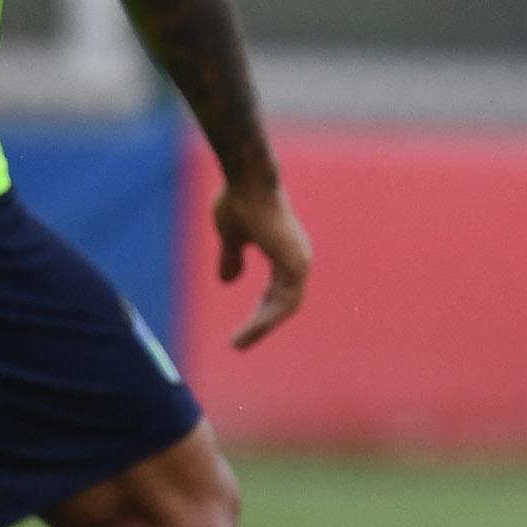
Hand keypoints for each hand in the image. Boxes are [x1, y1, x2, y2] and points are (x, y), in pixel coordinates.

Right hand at [213, 181, 310, 349]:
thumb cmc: (239, 202)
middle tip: (239, 344)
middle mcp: (297, 259)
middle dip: (261, 324)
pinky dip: (268, 318)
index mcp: (285, 253)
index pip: (277, 291)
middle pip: (283, 303)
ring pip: (285, 307)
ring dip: (262, 327)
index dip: (261, 311)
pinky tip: (251, 331)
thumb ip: (233, 257)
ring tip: (239, 344)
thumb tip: (227, 281)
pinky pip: (285, 302)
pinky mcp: (295, 263)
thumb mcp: (232, 237)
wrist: (247, 182)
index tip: (245, 328)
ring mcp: (299, 261)